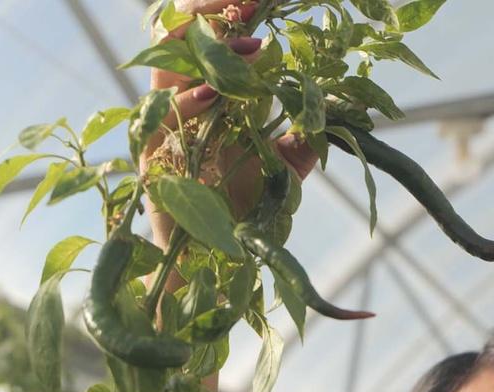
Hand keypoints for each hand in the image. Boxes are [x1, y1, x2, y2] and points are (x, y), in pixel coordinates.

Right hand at [144, 0, 316, 244]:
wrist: (213, 264)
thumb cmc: (244, 212)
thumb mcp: (286, 169)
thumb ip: (306, 138)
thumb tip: (342, 110)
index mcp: (207, 96)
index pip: (208, 36)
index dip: (228, 11)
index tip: (260, 1)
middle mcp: (179, 105)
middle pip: (176, 37)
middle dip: (208, 12)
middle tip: (246, 7)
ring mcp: (162, 129)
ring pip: (164, 68)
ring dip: (203, 50)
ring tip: (246, 43)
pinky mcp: (151, 158)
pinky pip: (159, 120)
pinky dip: (187, 102)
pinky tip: (214, 95)